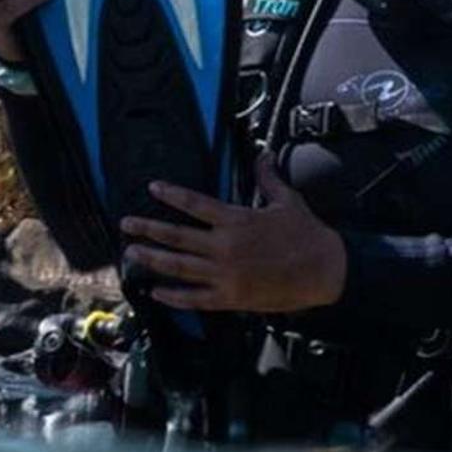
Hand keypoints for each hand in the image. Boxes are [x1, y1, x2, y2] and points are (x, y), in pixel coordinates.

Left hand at [119, 155, 345, 312]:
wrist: (324, 270)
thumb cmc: (307, 235)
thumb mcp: (288, 202)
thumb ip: (269, 178)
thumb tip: (263, 154)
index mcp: (237, 220)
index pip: (196, 204)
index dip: (171, 195)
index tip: (152, 188)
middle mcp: (225, 246)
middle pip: (177, 236)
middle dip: (148, 229)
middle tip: (127, 224)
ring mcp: (225, 274)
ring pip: (179, 266)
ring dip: (152, 260)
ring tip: (131, 254)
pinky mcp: (231, 297)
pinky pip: (195, 298)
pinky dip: (173, 296)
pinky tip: (156, 292)